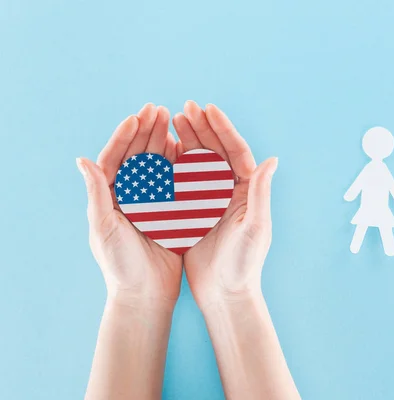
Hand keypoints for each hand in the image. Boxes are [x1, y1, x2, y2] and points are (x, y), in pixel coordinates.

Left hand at [77, 104, 182, 311]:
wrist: (145, 295)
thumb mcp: (104, 229)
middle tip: (159, 110)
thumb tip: (82, 160)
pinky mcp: (170, 213)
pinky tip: (187, 150)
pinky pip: (175, 183)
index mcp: (110, 198)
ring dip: (164, 143)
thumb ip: (97, 194)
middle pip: (138, 157)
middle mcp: (129, 197)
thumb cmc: (120, 266)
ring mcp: (151, 203)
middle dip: (147, 132)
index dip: (125, 136)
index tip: (137, 117)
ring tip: (174, 121)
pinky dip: (180, 165)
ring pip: (158, 166)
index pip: (115, 159)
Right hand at [173, 101, 276, 307]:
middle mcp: (231, 192)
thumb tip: (271, 159)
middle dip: (202, 128)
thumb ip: (261, 193)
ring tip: (173, 119)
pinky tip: (162, 149)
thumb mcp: (255, 228)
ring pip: (198, 163)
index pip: (236, 152)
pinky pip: (183, 181)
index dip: (223, 129)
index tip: (208, 108)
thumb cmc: (245, 264)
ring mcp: (212, 200)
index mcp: (248, 192)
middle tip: (186, 107)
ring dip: (187, 141)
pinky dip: (174, 164)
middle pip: (216, 152)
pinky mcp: (195, 212)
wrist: (226, 294)